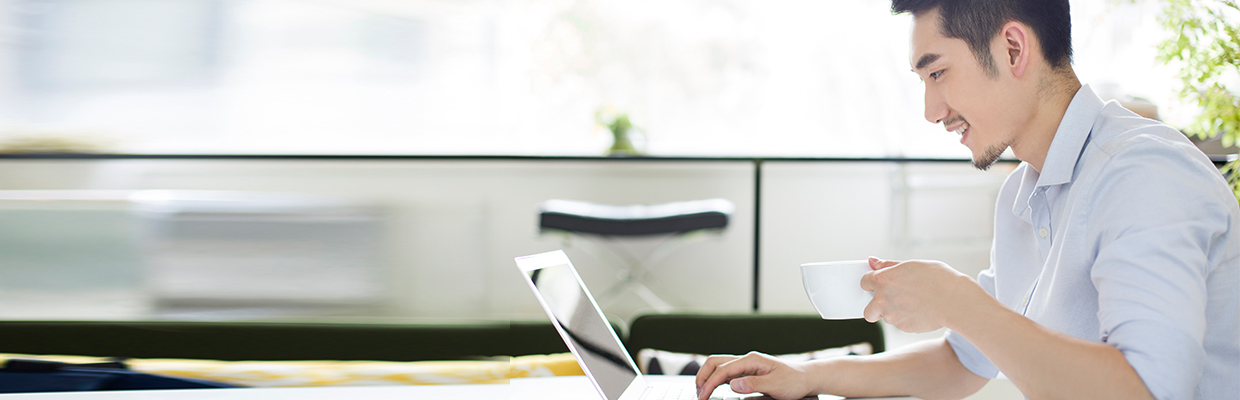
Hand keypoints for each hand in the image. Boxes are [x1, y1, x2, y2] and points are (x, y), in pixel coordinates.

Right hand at [694, 352, 812, 399]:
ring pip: (719, 366)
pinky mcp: (748, 372)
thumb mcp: (775, 385)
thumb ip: (753, 384)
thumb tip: (733, 384)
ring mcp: (746, 365)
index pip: (723, 370)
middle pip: (715, 362)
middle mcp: (747, 360)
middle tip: (698, 394)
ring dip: (708, 377)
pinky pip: (726, 372)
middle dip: (703, 376)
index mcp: (751, 360)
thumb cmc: (794, 380)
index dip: (710, 383)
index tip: (703, 396)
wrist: (806, 378)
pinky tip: (713, 388)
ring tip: (702, 391)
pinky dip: (716, 379)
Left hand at [860, 257, 980, 332]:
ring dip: (893, 312)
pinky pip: (900, 324)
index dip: (872, 283)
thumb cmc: (937, 278)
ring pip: (885, 318)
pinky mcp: (903, 328)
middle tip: (891, 301)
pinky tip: (920, 311)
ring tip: (914, 303)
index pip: (864, 282)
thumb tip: (872, 261)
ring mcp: (892, 316)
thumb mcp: (911, 264)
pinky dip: (906, 319)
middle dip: (876, 307)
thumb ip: (888, 265)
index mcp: (882, 280)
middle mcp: (882, 299)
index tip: (881, 284)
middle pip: (867, 310)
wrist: (955, 300)